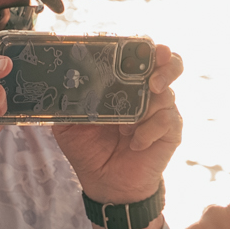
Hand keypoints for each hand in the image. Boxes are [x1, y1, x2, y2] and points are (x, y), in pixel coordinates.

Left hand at [54, 45, 184, 203]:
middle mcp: (146, 91)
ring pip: (167, 93)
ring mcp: (161, 110)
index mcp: (123, 83)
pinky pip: (167, 120)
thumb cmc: (90, 149)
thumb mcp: (68, 124)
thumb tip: (59, 81)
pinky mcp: (170, 131)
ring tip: (126, 125)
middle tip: (151, 76)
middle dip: (164, 62)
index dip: (143, 46)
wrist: (106, 183)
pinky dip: (148, 130)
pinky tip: (135, 142)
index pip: (139, 54)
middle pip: (169, 62)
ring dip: (145, 107)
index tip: (139, 44)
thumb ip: (65, 101)